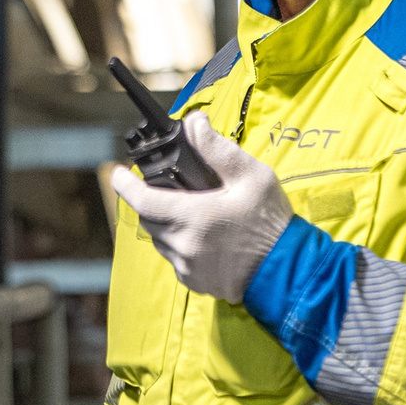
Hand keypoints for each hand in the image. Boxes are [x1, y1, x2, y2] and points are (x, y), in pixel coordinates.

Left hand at [109, 114, 292, 301]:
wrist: (288, 269)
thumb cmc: (271, 221)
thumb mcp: (251, 176)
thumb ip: (217, 149)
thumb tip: (194, 123)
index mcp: (192, 216)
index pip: (142, 200)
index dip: (125, 185)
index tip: (117, 173)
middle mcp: (183, 244)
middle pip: (149, 219)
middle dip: (153, 202)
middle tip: (171, 190)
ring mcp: (187, 266)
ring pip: (161, 240)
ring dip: (168, 224)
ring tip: (194, 212)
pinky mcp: (194, 281)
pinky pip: (176, 259)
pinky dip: (181, 245)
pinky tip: (205, 237)